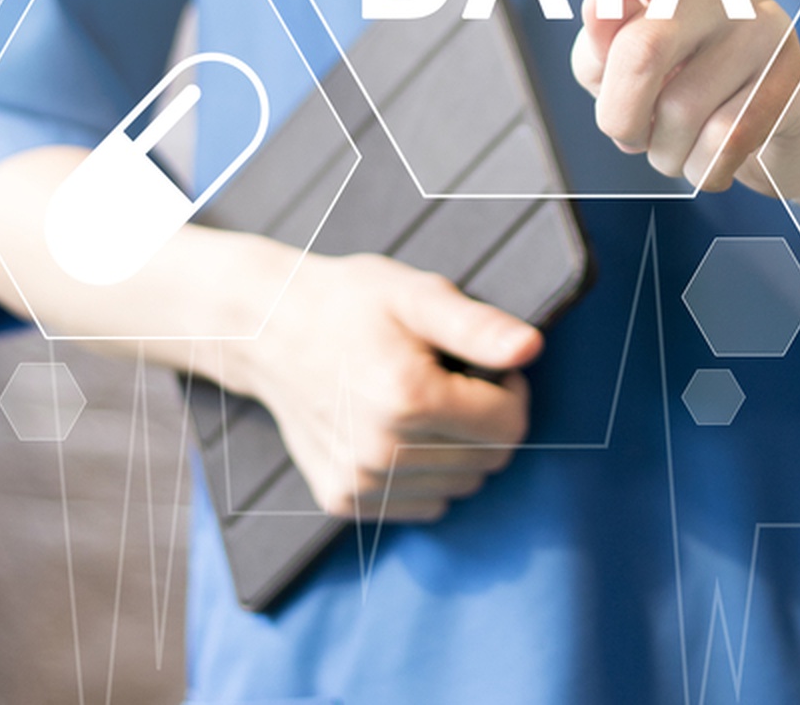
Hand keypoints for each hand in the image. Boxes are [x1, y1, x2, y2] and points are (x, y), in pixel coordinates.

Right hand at [225, 250, 542, 521]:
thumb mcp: (417, 295)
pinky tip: (398, 432)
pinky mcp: (343, 499)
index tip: (482, 365)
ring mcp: (360, 482)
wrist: (268, 330)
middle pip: (489, 460)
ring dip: (458, 450)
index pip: (510, 425)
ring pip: (460, 486)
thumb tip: (531, 348)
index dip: (509, 390)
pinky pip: (425, 504)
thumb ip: (478, 326)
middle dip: (486, 420)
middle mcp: (383, 451)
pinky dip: (427, 474)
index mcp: (409, 398)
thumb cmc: (350, 304)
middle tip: (449, 380)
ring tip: (420, 403)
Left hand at [569, 0, 799, 193]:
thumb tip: (598, 9)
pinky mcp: (795, 81)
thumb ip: (601, 47)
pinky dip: (701, 168)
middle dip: (620, 114)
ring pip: (681, 110)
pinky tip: (710, 160)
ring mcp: (766, 32)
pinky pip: (723, 142)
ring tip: (677, 147)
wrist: (784, 127)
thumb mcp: (628, 69)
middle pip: (644, 50)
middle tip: (626, 134)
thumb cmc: (688, 88)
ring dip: (664, 152)